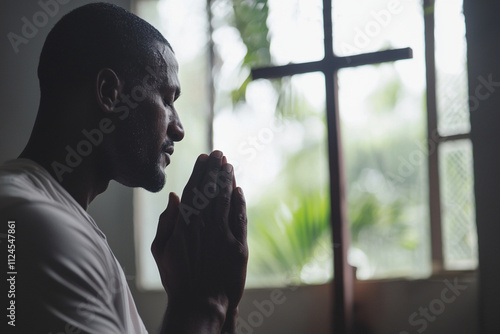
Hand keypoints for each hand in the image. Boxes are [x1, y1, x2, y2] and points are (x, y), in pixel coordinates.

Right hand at [151, 150, 247, 331]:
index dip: (200, 172)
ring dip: (228, 181)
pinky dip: (240, 203)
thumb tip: (174, 196)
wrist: (200, 303)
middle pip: (211, 190)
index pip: (193, 190)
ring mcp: (223, 234)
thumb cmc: (178, 278)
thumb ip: (166, 221)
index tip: (204, 157)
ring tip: (229, 166)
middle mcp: (204, 225)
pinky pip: (240, 219)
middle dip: (216, 169)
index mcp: (184, 224)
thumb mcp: (160, 250)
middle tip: (220, 154)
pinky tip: (239, 190)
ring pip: (226, 200)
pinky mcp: (239, 246)